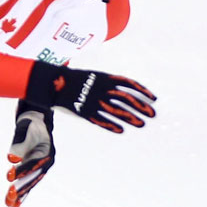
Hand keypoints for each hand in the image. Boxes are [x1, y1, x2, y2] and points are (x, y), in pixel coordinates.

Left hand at [5, 102, 54, 206]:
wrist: (37, 121)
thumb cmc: (30, 124)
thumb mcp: (24, 130)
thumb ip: (18, 145)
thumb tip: (10, 159)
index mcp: (46, 152)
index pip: (32, 163)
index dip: (20, 169)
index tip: (8, 176)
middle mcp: (46, 162)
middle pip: (32, 176)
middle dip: (21, 186)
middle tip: (10, 196)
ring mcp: (41, 167)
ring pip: (30, 182)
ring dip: (21, 193)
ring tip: (10, 205)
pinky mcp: (35, 170)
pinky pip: (29, 182)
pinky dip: (22, 192)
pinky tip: (15, 202)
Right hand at [25, 62, 155, 133]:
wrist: (53, 83)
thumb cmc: (74, 79)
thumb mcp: (94, 76)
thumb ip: (108, 83)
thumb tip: (124, 91)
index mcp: (106, 78)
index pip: (130, 84)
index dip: (144, 92)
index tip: (154, 99)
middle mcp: (102, 90)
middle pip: (126, 99)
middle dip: (141, 107)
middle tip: (152, 114)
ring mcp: (93, 101)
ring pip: (116, 111)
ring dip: (130, 118)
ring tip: (141, 124)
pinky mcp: (84, 111)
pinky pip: (100, 120)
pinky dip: (111, 125)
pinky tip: (120, 130)